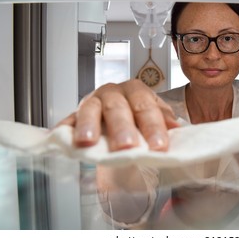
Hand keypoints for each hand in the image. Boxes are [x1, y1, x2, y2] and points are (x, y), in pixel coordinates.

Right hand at [57, 79, 178, 150]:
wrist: (120, 125)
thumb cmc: (138, 121)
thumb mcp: (156, 120)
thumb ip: (164, 123)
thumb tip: (176, 129)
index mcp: (136, 92)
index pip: (146, 106)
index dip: (153, 126)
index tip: (159, 146)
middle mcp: (113, 93)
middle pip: (117, 107)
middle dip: (122, 127)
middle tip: (127, 146)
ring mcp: (92, 102)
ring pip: (90, 110)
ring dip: (89, 125)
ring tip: (88, 142)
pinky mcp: (75, 115)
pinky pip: (68, 120)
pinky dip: (65, 127)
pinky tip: (61, 135)